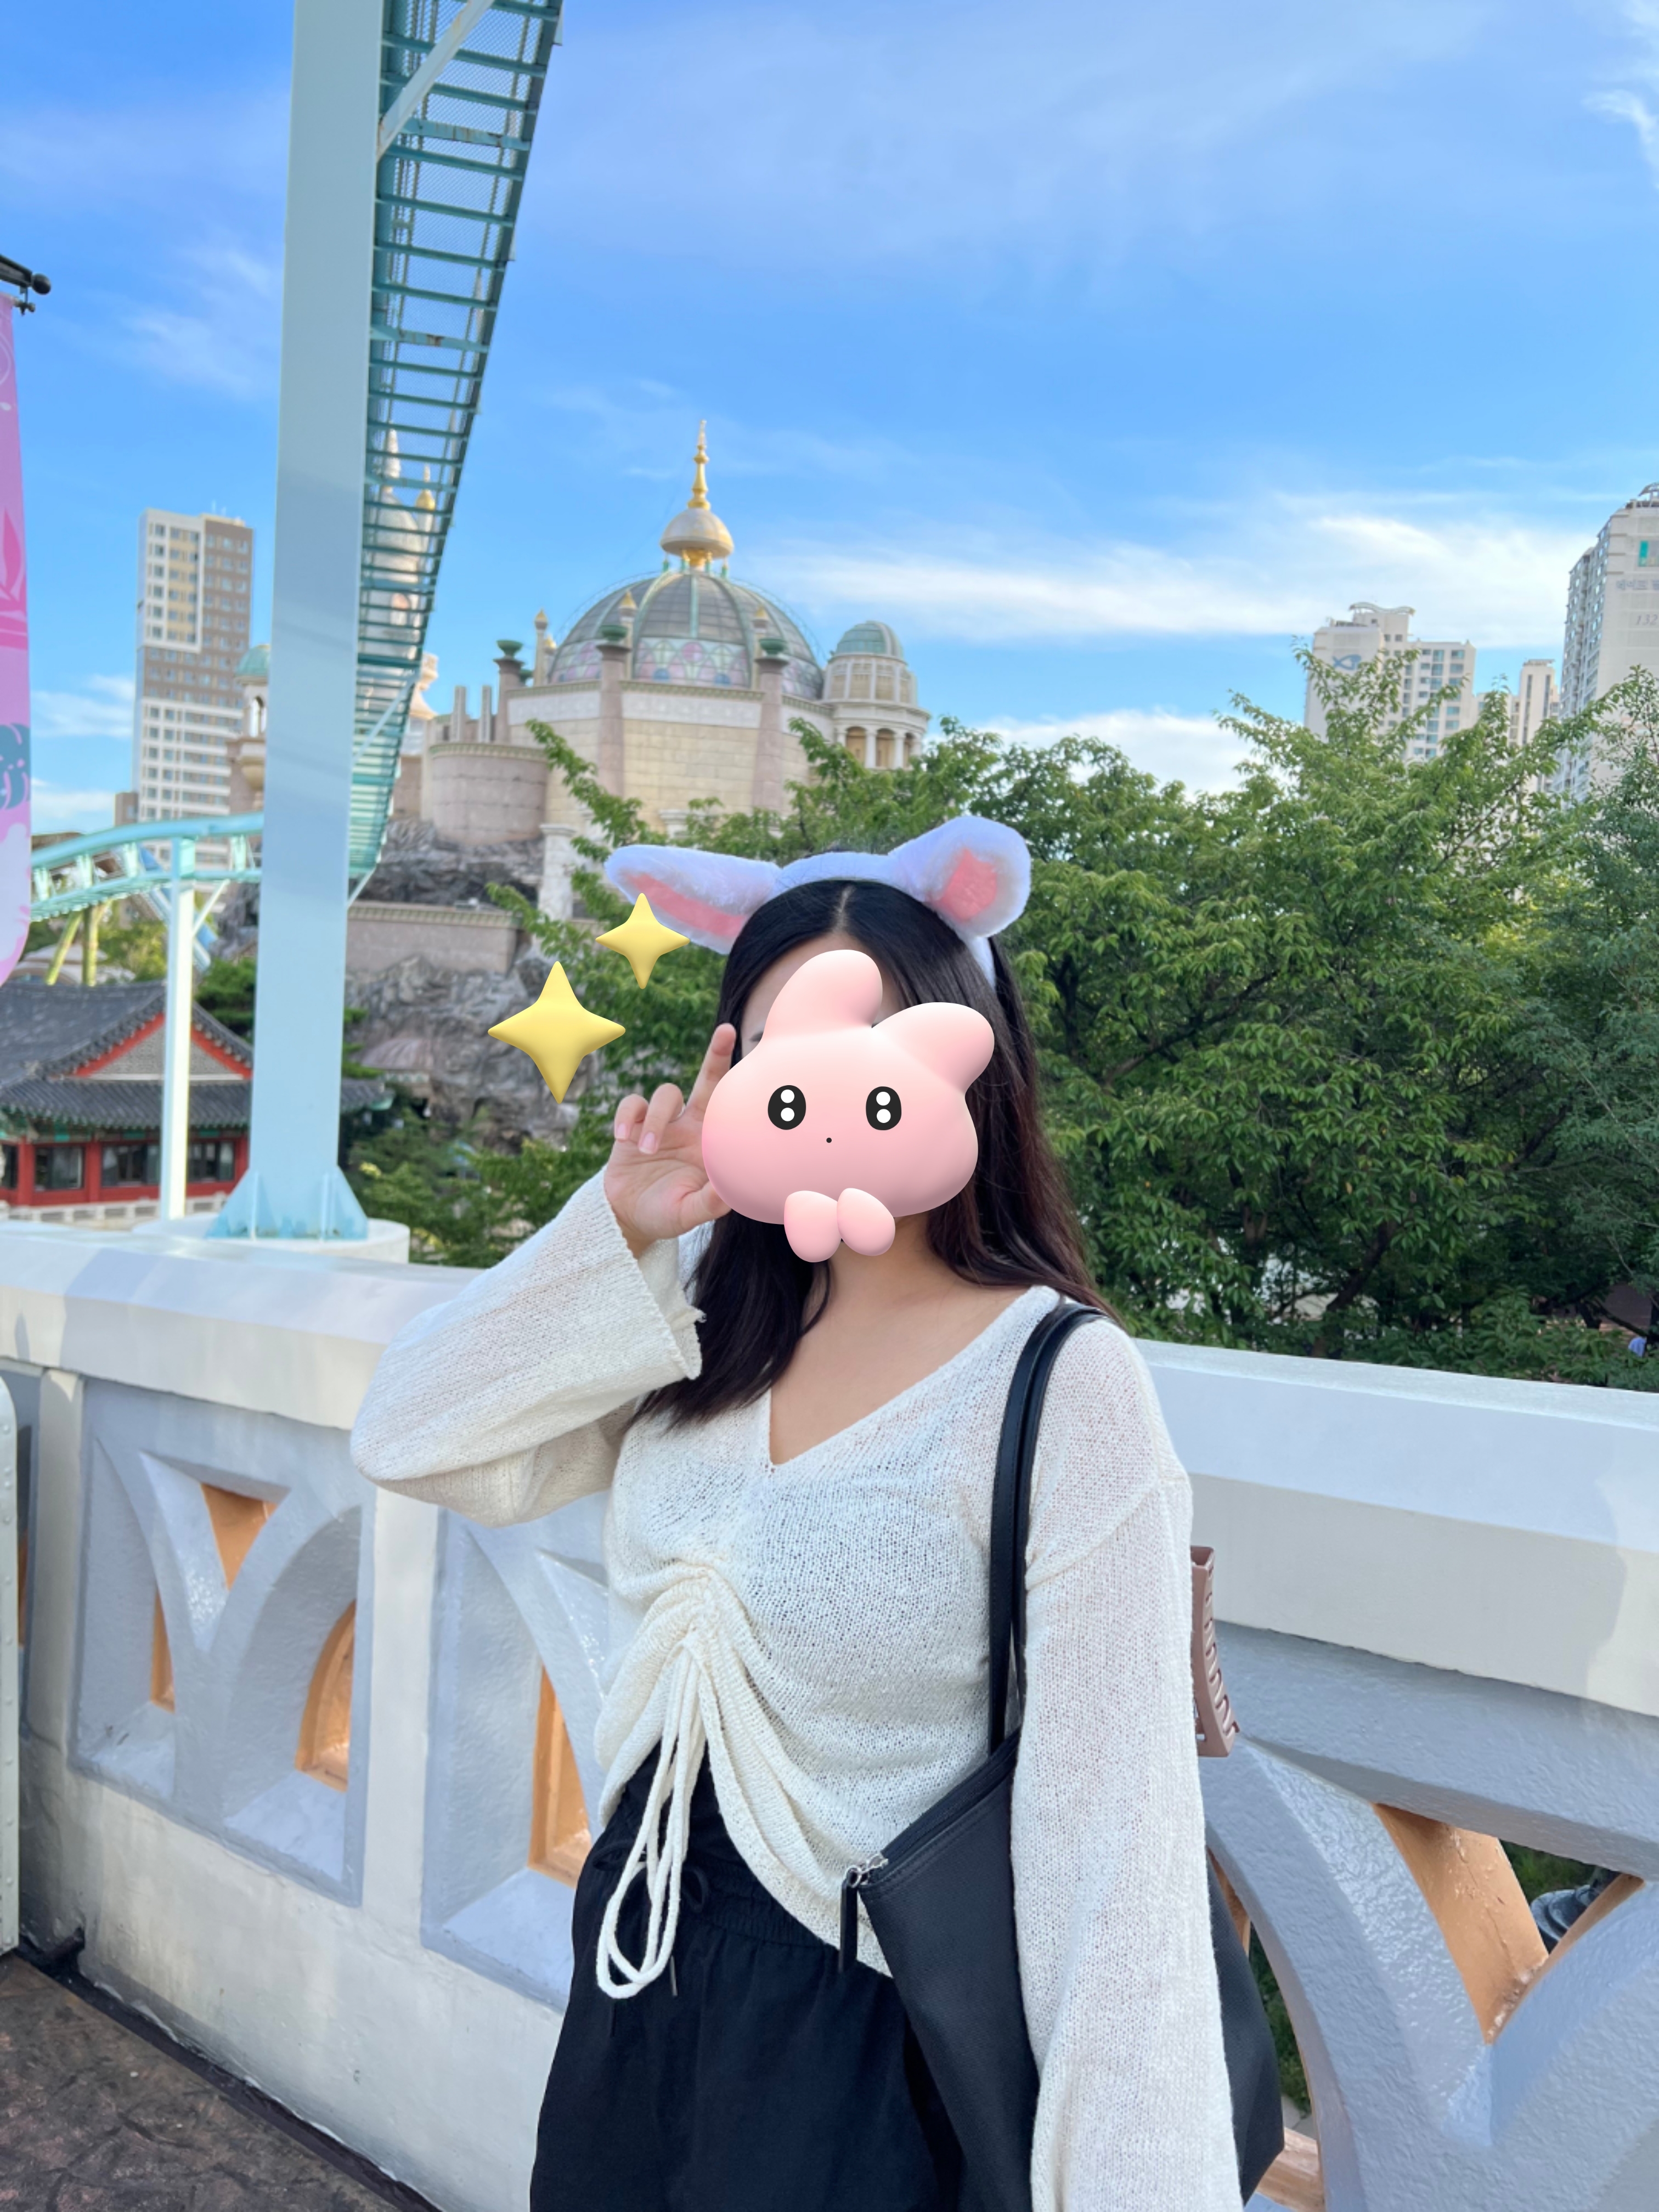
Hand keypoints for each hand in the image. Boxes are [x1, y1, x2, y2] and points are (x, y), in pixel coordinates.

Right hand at [604, 1025, 735, 1257]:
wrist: (629, 1218)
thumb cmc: (666, 1215)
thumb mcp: (689, 1213)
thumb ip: (709, 1203)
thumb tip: (732, 1191)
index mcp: (710, 1143)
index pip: (729, 1108)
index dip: (743, 1089)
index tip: (760, 1061)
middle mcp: (690, 1126)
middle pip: (707, 1081)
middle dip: (716, 1055)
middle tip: (727, 1031)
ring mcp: (662, 1123)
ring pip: (665, 1096)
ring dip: (656, 1118)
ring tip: (648, 1149)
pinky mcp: (633, 1126)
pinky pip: (632, 1105)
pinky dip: (627, 1117)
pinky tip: (625, 1139)